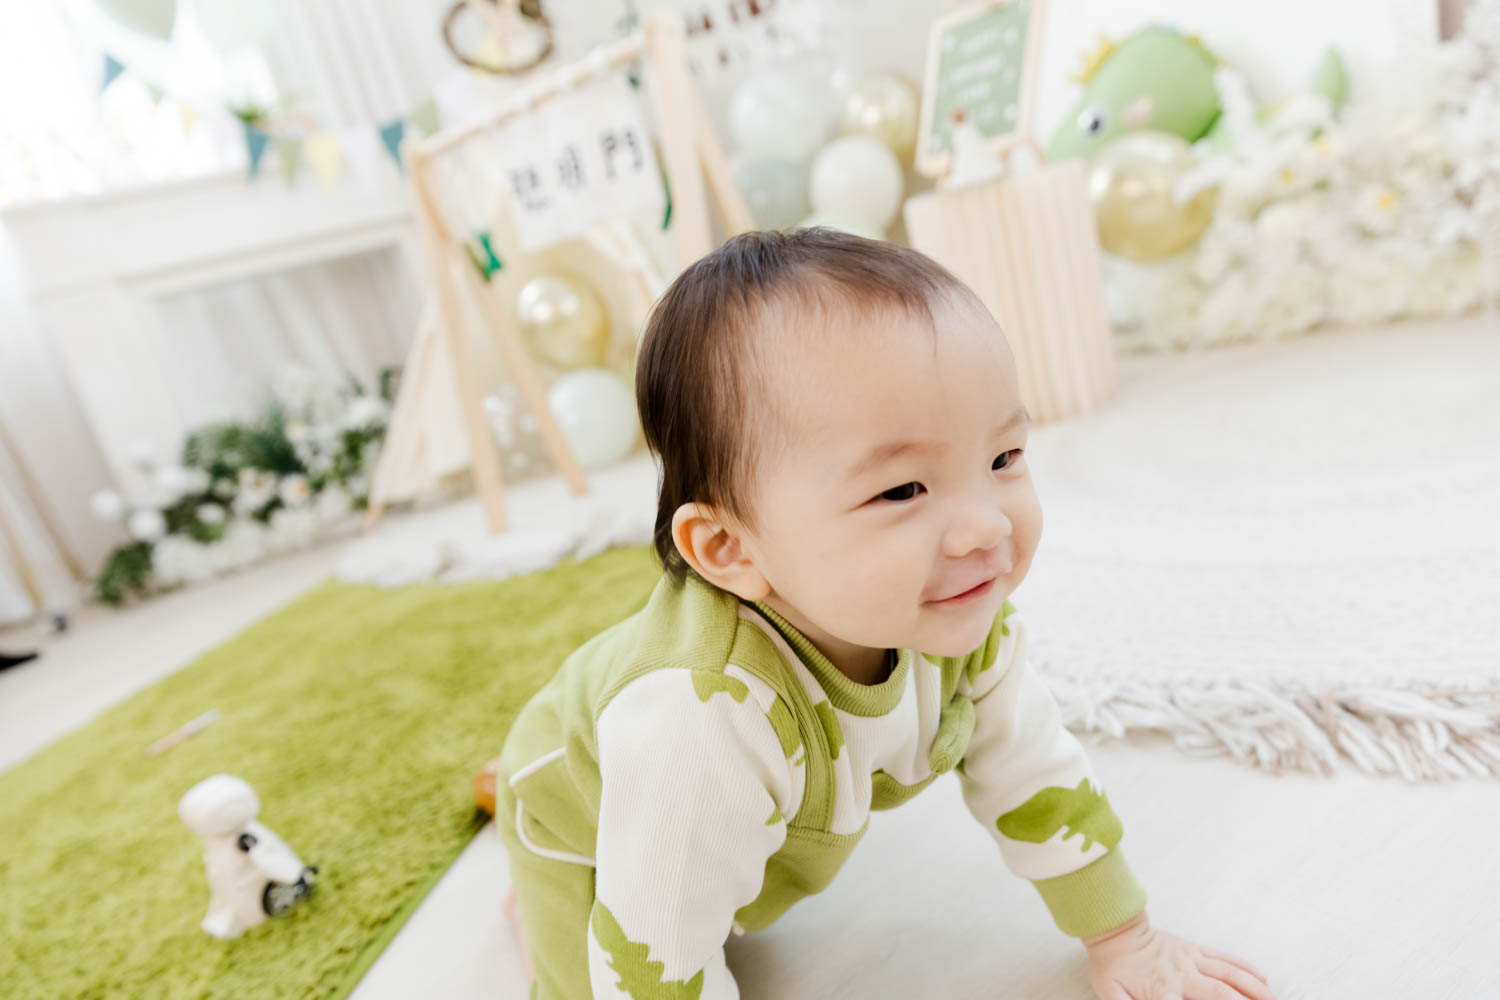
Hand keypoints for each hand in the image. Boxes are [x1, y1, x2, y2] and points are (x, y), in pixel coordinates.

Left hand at [1081, 910, 1275, 999]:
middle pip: (1222, 993)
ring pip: (1229, 974)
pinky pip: (1223, 957)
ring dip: (1254, 988)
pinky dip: (1244, 966)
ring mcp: (1191, 959)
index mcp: (1163, 991)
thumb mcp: (1111, 994)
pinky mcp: (1194, 948)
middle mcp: (1183, 975)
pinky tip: (1262, 977)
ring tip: (1275, 999)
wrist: (1113, 931)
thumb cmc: (1112, 967)